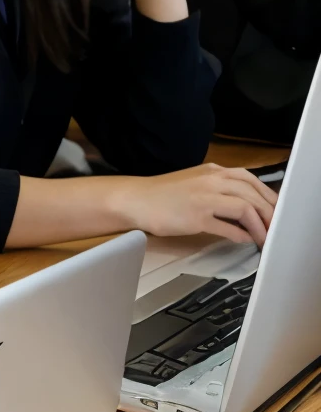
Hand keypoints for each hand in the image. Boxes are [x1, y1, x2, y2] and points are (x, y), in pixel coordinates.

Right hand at [114, 164, 279, 245]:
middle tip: (275, 227)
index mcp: (212, 171)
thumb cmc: (163, 194)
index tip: (275, 210)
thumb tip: (243, 207)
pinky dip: (240, 234)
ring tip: (263, 237)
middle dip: (269, 212)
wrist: (136, 200)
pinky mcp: (197, 217)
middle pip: (252, 194)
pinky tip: (244, 240)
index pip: (250, 180)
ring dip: (259, 224)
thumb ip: (218, 190)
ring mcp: (204, 198)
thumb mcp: (195, 183)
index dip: (267, 196)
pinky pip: (227, 226)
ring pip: (245, 207)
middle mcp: (211, 180)